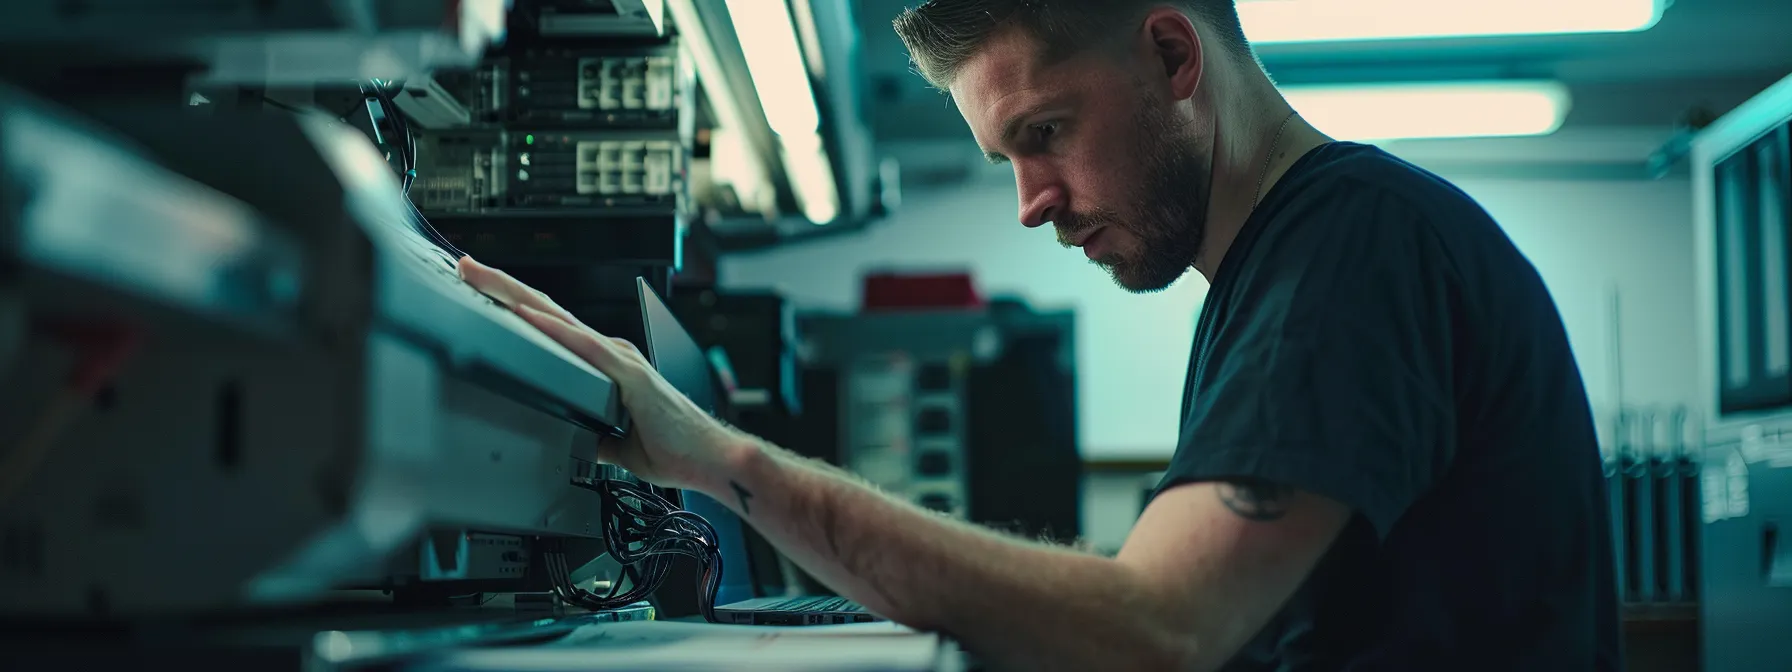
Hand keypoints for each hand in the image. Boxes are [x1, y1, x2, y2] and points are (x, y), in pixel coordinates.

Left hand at [457, 257, 747, 492]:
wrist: (711, 458)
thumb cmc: (676, 448)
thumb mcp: (619, 444)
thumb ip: (595, 435)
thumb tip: (575, 440)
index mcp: (608, 365)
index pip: (552, 328)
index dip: (515, 307)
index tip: (481, 292)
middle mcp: (612, 353)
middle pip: (547, 311)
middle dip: (503, 287)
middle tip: (467, 266)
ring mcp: (620, 359)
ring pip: (558, 318)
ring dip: (516, 297)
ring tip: (482, 278)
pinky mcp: (629, 374)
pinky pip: (584, 347)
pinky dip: (553, 330)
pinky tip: (527, 317)